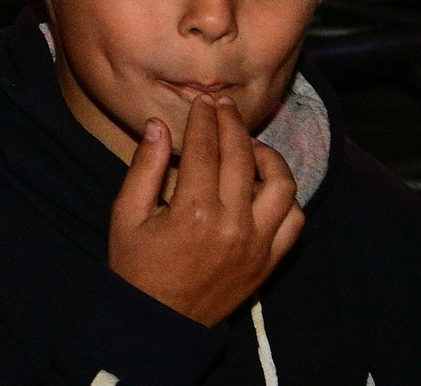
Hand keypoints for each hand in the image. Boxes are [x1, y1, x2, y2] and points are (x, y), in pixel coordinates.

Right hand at [109, 93, 302, 326]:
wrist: (160, 320)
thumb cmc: (137, 265)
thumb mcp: (126, 214)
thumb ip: (144, 167)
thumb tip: (158, 126)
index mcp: (193, 211)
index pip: (206, 149)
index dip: (204, 119)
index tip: (202, 100)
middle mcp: (233, 224)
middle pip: (242, 158)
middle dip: (233, 125)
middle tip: (223, 106)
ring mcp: (258, 244)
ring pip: (282, 186)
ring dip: (268, 158)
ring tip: (249, 146)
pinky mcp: (270, 260)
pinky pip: (295, 220)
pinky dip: (286, 197)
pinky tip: (265, 184)